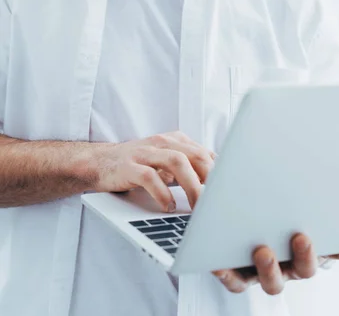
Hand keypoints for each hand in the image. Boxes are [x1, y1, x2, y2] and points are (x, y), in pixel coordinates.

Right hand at [92, 131, 215, 211]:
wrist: (98, 163)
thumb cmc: (138, 166)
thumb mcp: (166, 163)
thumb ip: (189, 168)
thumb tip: (217, 186)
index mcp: (175, 140)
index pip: (205, 153)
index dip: (220, 173)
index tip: (230, 192)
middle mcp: (162, 142)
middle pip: (195, 155)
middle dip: (210, 179)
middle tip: (218, 203)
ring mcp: (145, 152)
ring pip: (177, 162)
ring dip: (191, 186)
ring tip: (197, 207)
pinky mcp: (129, 166)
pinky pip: (149, 177)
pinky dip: (163, 192)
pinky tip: (168, 206)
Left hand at [213, 233, 338, 294]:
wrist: (240, 214)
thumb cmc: (280, 224)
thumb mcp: (311, 225)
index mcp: (301, 257)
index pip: (314, 262)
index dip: (316, 255)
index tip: (309, 237)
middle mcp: (282, 267)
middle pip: (293, 273)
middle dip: (298, 259)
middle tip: (299, 237)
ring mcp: (257, 271)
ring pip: (267, 279)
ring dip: (267, 267)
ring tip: (263, 249)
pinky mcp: (233, 271)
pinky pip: (231, 279)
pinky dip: (225, 272)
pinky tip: (219, 261)